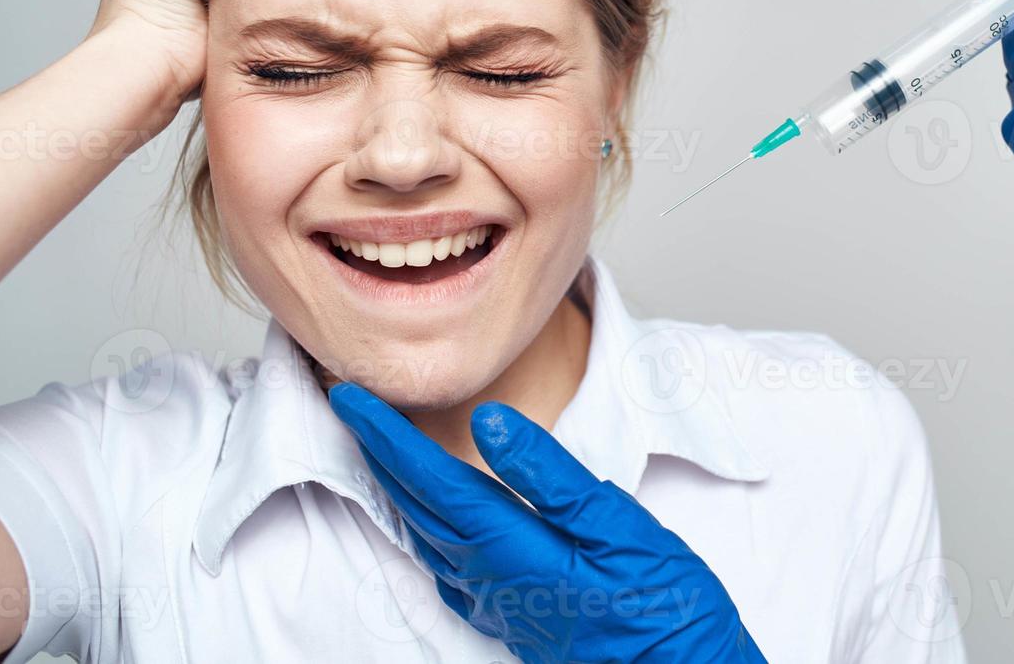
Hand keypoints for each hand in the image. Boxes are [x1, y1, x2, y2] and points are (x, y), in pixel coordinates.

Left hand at [328, 384, 766, 663]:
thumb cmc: (664, 609)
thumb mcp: (617, 527)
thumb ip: (549, 474)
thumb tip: (489, 422)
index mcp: (512, 550)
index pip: (432, 481)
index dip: (387, 436)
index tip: (350, 396)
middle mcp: (490, 581)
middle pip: (416, 507)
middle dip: (377, 454)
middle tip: (348, 408)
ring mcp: (498, 604)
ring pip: (426, 537)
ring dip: (396, 489)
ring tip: (377, 450)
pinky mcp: (513, 617)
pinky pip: (446, 566)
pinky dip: (424, 529)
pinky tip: (430, 522)